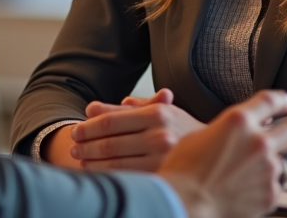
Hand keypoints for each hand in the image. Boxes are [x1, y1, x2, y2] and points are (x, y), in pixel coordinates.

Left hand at [68, 88, 205, 171]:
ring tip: (81, 160)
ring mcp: (163, 159)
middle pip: (111, 144)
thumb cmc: (177, 127)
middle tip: (73, 147)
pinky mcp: (163, 178)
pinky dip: (108, 177)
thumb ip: (124, 109)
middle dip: (87, 146)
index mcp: (158, 113)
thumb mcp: (156, 111)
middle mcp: (161, 135)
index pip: (112, 121)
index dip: (89, 127)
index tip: (75, 130)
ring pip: (116, 164)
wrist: (213, 151)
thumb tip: (91, 108)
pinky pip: (128, 179)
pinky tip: (98, 174)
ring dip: (93, 163)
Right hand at [156, 89, 286, 217]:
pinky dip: (264, 187)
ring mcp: (267, 170)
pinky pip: (275, 186)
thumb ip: (227, 129)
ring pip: (283, 162)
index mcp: (239, 121)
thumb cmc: (184, 169)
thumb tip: (237, 130)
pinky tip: (246, 189)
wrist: (184, 201)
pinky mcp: (270, 194)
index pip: (271, 101)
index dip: (282, 100)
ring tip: (250, 173)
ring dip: (271, 164)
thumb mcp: (201, 134)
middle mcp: (259, 142)